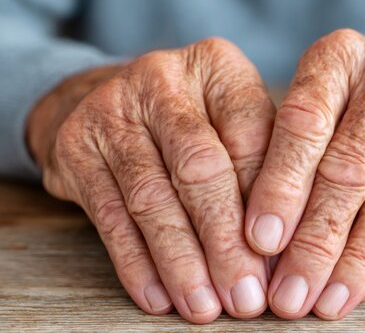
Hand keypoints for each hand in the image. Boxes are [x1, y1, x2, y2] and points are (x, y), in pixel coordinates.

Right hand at [27, 38, 275, 322]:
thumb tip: (277, 253)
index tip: (279, 258)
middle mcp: (162, 78)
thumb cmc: (193, 120)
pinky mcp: (76, 147)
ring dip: (181, 262)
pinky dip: (137, 262)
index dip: (267, 203)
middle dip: (224, 242)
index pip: (251, 138)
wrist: (111, 103)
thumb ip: (260, 172)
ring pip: (153, 199)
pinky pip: (110, 216)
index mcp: (217, 66)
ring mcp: (113, 109)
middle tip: (245, 297)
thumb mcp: (232, 123)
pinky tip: (159, 297)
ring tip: (205, 307)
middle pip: (201, 168)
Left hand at [244, 29, 364, 318]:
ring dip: (350, 262)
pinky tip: (360, 288)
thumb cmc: (354, 112)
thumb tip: (263, 245)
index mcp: (339, 56)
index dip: (280, 186)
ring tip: (321, 301)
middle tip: (287, 293)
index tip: (258, 242)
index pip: (303, 122)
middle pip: (346, 168)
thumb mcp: (318, 113)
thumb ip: (289, 163)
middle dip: (313, 240)